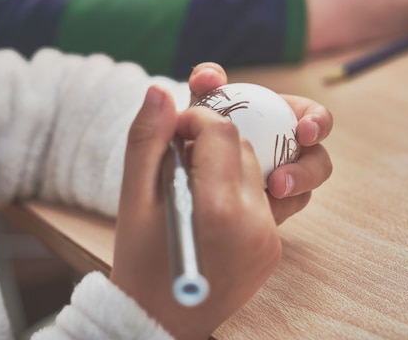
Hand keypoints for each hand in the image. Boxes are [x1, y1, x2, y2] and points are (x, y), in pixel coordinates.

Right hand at [110, 85, 280, 339]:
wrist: (160, 320)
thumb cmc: (138, 260)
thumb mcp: (133, 198)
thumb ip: (147, 140)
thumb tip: (160, 90)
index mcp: (217, 207)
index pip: (222, 132)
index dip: (197, 120)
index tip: (176, 131)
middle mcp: (254, 222)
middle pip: (243, 149)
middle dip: (213, 144)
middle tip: (182, 162)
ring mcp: (268, 237)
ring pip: (255, 172)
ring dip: (227, 167)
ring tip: (195, 189)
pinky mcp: (274, 248)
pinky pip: (261, 201)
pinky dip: (238, 194)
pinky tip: (210, 211)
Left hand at [188, 62, 333, 223]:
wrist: (187, 159)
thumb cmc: (203, 121)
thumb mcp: (203, 101)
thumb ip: (206, 83)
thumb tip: (208, 76)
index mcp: (289, 120)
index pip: (318, 120)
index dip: (318, 124)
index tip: (306, 132)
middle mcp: (293, 152)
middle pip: (318, 163)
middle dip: (307, 172)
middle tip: (280, 182)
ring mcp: (284, 183)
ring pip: (302, 193)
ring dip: (288, 197)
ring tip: (265, 198)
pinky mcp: (271, 209)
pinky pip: (279, 213)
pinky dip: (267, 212)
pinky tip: (249, 211)